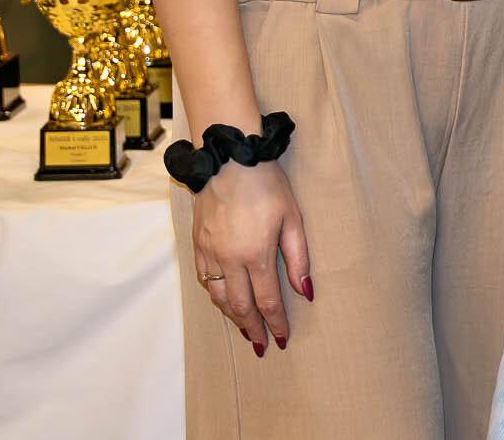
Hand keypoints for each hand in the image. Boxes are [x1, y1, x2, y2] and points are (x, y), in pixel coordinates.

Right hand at [191, 160, 311, 354]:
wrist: (229, 159)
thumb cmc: (267, 185)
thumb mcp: (293, 218)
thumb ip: (298, 257)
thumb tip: (306, 290)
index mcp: (256, 254)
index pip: (267, 301)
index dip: (276, 323)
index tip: (282, 338)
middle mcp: (228, 259)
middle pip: (240, 306)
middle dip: (253, 329)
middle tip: (262, 345)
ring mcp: (209, 253)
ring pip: (218, 297)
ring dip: (233, 317)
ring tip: (246, 329)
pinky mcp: (197, 244)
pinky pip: (204, 280)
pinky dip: (216, 297)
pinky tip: (225, 301)